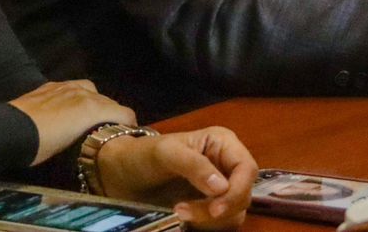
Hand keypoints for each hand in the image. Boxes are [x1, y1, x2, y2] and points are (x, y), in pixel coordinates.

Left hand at [7, 80, 133, 166]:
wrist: (9, 131)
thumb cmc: (43, 144)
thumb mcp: (73, 145)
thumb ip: (93, 136)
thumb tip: (101, 139)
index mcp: (92, 106)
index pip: (123, 111)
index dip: (129, 124)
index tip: (128, 136)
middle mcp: (83, 91)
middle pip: (108, 100)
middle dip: (113, 114)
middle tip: (109, 131)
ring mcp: (65, 86)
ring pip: (91, 90)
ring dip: (95, 102)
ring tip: (90, 117)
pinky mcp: (49, 86)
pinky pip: (72, 87)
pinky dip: (77, 96)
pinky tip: (69, 107)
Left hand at [96, 127, 257, 228]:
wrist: (121, 174)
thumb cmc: (144, 155)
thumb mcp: (166, 153)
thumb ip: (194, 165)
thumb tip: (222, 187)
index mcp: (223, 144)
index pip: (247, 169)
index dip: (237, 191)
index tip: (215, 209)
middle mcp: (227, 167)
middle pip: (243, 195)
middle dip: (218, 209)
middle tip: (183, 211)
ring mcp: (220, 190)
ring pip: (234, 214)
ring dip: (209, 221)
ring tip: (177, 213)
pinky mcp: (209, 210)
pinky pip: (220, 225)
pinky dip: (205, 227)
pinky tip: (182, 220)